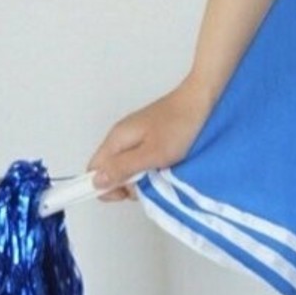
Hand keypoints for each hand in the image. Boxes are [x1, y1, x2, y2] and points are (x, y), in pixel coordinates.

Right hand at [85, 73, 216, 202]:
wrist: (202, 100)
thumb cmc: (179, 126)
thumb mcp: (151, 154)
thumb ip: (123, 169)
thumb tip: (96, 182)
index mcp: (117, 139)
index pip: (93, 170)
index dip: (103, 187)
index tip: (124, 194)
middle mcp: (122, 136)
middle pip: (111, 170)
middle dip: (127, 183)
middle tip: (149, 180)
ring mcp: (136, 135)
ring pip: (127, 165)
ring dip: (141, 176)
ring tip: (161, 171)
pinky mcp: (150, 135)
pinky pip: (141, 158)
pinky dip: (151, 166)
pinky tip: (165, 165)